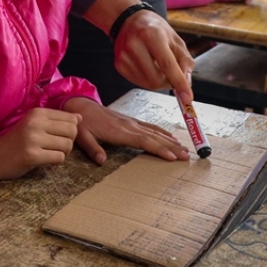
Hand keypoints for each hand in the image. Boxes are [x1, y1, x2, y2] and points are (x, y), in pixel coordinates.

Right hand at [0, 108, 79, 180]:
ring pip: (67, 145)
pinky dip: (56, 161)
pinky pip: (59, 158)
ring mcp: (34, 139)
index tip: (59, 136)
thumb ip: (56, 120)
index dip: (71, 129)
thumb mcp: (33, 124)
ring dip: (63, 152)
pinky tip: (45, 160)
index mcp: (37, 113)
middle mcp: (36, 123)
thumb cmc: (16, 141)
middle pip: (72, 131)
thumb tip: (80, 117)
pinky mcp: (33, 155)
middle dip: (69, 141)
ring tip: (50, 153)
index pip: (70, 118)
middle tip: (57, 147)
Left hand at [63, 97, 187, 164]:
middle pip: (154, 136)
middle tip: (186, 156)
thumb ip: (92, 148)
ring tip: (185, 149)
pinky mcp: (131, 121)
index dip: (158, 148)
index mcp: (119, 131)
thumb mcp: (82, 136)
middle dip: (172, 147)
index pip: (143, 140)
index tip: (171, 157)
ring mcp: (131, 122)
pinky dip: (163, 132)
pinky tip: (171, 137)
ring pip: (155, 131)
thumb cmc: (82, 123)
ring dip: (171, 140)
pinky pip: (151, 127)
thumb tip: (101, 161)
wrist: (80, 105)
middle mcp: (129, 125)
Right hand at [114, 9, 195, 103]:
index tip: (187, 98)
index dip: (179, 82)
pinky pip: (139, 82)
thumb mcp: (175, 39)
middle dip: (169, 82)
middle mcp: (134, 45)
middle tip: (172, 74)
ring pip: (148, 84)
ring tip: (158, 66)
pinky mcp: (119, 64)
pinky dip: (148, 79)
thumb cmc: (154, 28)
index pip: (167, 65)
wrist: (127, 20)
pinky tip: (147, 66)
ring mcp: (124, 56)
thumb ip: (184, 60)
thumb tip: (187, 82)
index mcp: (152, 34)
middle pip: (156, 79)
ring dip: (158, 81)